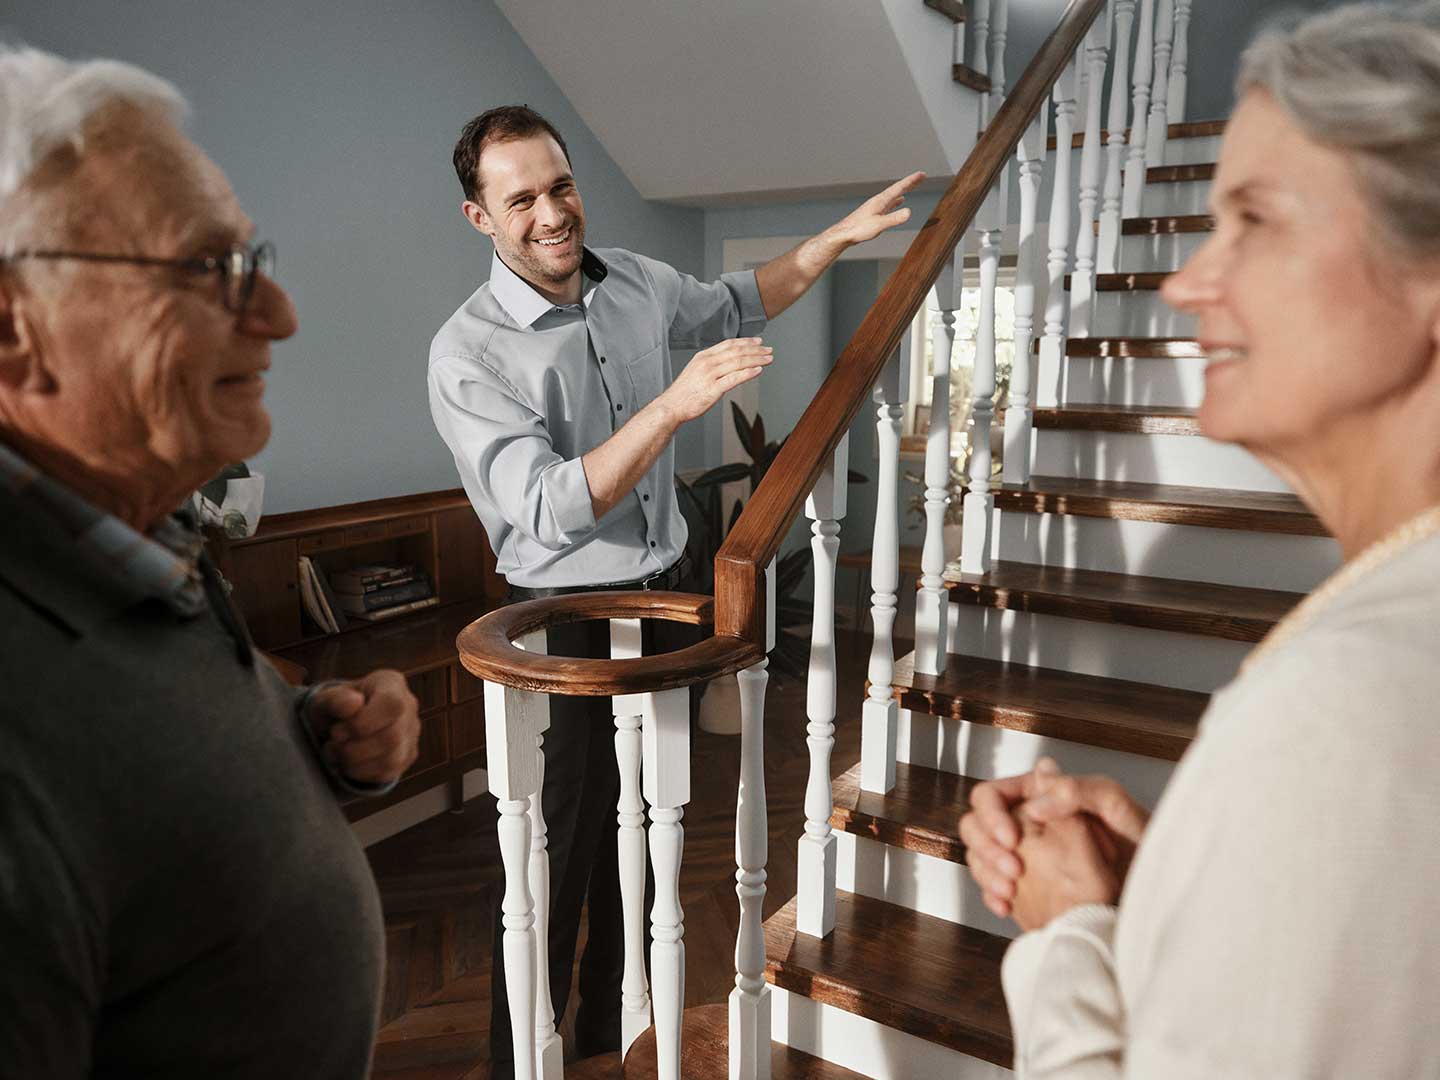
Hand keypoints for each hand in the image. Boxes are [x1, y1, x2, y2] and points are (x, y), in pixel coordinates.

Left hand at [309, 669, 419, 784]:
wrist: (342, 724)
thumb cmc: (336, 708)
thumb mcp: (326, 699)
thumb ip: (336, 700)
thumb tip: (353, 704)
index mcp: (392, 684)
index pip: (391, 705)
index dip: (362, 723)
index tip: (337, 729)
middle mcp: (409, 706)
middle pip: (392, 737)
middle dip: (354, 748)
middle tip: (334, 744)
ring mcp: (411, 733)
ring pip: (392, 759)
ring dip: (355, 763)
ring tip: (337, 754)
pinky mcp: (407, 756)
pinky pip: (388, 772)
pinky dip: (361, 773)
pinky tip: (348, 763)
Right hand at [659, 337, 772, 423]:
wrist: (671, 406)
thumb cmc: (684, 392)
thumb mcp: (696, 370)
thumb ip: (712, 365)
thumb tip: (729, 363)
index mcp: (703, 356)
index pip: (729, 344)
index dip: (746, 342)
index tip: (758, 342)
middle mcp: (707, 363)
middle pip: (736, 351)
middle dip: (755, 350)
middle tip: (768, 350)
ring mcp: (710, 375)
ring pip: (738, 363)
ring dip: (756, 359)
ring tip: (768, 359)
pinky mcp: (713, 389)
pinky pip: (734, 378)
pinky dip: (748, 373)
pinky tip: (758, 370)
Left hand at [828, 171, 926, 246]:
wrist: (843, 234)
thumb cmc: (858, 229)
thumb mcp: (879, 225)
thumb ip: (894, 218)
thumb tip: (909, 212)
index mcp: (881, 201)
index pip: (899, 188)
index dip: (911, 181)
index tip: (922, 174)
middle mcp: (879, 201)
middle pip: (898, 189)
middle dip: (910, 183)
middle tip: (921, 177)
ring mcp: (876, 207)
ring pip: (894, 195)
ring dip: (904, 190)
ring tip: (911, 186)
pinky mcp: (874, 213)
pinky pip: (889, 204)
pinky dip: (896, 201)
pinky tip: (899, 202)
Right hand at [960, 760, 1148, 918]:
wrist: (1155, 886)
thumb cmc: (1142, 839)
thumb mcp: (1114, 804)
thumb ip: (1075, 790)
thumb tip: (1033, 802)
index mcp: (1039, 793)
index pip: (991, 795)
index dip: (992, 815)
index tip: (1013, 840)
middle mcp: (1025, 819)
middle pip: (975, 824)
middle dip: (986, 848)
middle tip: (1014, 872)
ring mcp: (1022, 851)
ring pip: (978, 855)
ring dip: (985, 873)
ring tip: (1011, 892)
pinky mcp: (1024, 881)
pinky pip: (990, 884)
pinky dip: (991, 895)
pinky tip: (1007, 906)